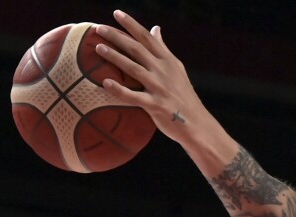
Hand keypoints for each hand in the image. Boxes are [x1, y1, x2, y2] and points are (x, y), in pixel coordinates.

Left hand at [94, 10, 227, 154]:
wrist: (196, 123)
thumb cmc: (183, 95)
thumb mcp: (176, 69)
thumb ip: (162, 49)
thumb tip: (155, 28)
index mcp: (168, 61)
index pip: (148, 38)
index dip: (132, 24)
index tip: (116, 13)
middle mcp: (163, 71)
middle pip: (137, 49)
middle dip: (118, 37)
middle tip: (99, 28)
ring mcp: (160, 88)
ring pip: (134, 68)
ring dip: (115, 57)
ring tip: (98, 48)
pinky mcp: (156, 105)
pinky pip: (134, 97)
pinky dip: (119, 90)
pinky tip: (105, 83)